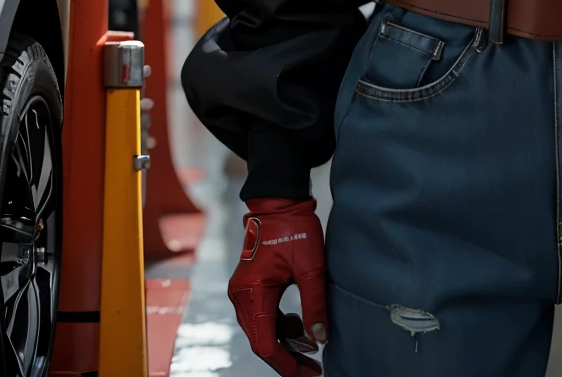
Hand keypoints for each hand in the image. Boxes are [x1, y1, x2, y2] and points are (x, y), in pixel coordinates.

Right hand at [228, 197, 327, 375]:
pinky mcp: (250, 287)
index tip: (306, 374)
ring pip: (261, 329)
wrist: (280, 202)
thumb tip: (320, 339)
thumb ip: (315, 304)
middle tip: (313, 370)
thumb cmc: (296, 228)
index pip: (264, 342)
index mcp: (253, 291)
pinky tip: (299, 328)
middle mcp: (241, 295)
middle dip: (287, 357)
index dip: (285, 363)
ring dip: (284, 343)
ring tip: (312, 349)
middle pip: (261, 339)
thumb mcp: (311, 266)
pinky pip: (262, 316)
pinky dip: (279, 326)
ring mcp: (243, 291)